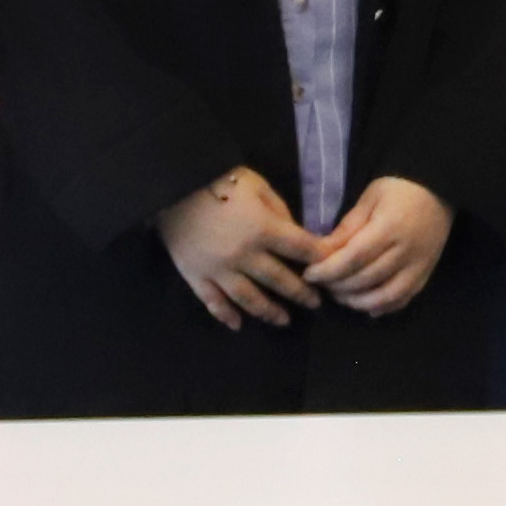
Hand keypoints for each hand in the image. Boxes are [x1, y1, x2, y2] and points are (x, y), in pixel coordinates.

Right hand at [155, 167, 323, 328]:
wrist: (173, 185)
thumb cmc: (220, 180)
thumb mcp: (257, 185)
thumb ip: (279, 210)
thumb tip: (295, 233)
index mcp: (263, 229)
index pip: (300, 248)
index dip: (320, 259)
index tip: (332, 269)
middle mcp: (244, 255)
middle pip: (279, 280)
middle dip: (301, 293)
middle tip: (316, 304)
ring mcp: (219, 270)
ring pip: (249, 298)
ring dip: (269, 312)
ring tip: (284, 320)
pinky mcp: (196, 275)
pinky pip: (213, 302)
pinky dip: (226, 315)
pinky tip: (238, 325)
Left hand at [303, 177, 456, 315]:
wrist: (441, 188)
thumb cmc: (400, 188)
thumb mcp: (369, 198)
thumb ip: (347, 227)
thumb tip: (322, 254)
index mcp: (389, 228)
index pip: (353, 258)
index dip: (328, 270)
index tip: (309, 274)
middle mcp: (406, 251)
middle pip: (365, 280)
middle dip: (337, 286)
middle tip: (320, 284)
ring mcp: (419, 266)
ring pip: (384, 297)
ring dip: (357, 302)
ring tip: (340, 295)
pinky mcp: (426, 274)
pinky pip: (402, 299)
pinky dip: (382, 307)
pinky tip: (366, 305)